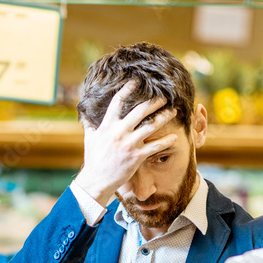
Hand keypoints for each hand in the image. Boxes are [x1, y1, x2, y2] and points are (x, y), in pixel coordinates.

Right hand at [75, 82, 178, 206]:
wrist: (97, 180)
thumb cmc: (93, 160)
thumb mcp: (89, 139)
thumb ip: (91, 126)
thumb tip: (87, 118)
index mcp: (107, 125)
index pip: (118, 101)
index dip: (127, 89)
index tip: (136, 82)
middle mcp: (119, 131)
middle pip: (140, 110)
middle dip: (154, 102)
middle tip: (164, 97)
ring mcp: (129, 144)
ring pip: (151, 126)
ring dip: (164, 117)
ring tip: (173, 111)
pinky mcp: (137, 156)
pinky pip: (155, 146)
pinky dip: (166, 141)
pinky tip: (175, 137)